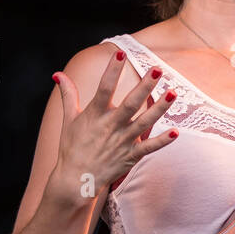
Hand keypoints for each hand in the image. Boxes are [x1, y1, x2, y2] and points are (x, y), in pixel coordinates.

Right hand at [53, 48, 178, 188]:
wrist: (76, 180)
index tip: (120, 53)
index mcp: (94, 114)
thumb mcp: (69, 119)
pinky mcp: (130, 156)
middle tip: (158, 70)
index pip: (104, 88)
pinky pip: (148, 147)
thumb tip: (58, 74)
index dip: (112, 71)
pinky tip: (176, 131)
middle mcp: (110, 126)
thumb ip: (68, 95)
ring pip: (144, 122)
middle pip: (130, 103)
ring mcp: (122, 141)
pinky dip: (162, 141)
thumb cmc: (72, 147)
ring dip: (159, 108)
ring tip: (173, 93)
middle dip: (144, 86)